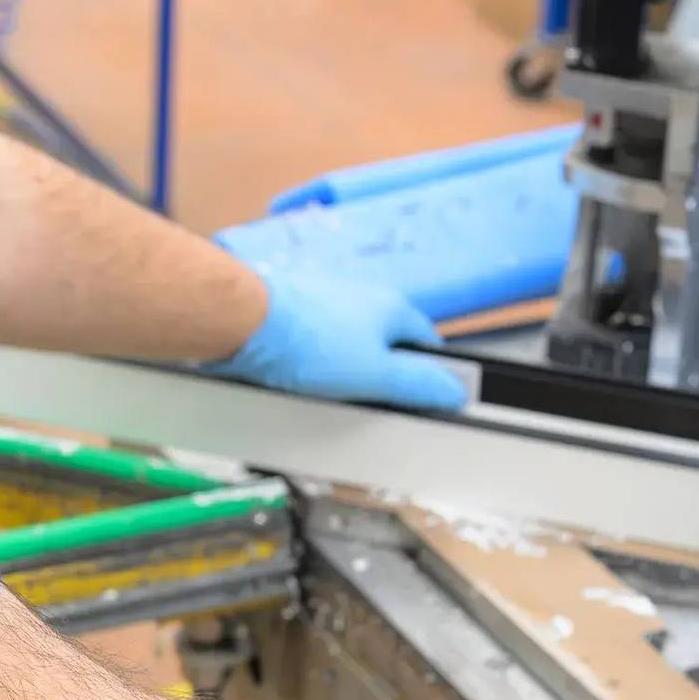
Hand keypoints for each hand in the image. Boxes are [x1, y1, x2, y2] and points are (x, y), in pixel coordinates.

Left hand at [204, 265, 466, 411]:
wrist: (243, 322)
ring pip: (346, 342)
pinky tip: (301, 381)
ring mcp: (323, 301)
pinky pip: (313, 343)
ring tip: (331, 396)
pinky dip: (312, 362)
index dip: (429, 371)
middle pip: (383, 341)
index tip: (426, 396)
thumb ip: (417, 383)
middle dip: (380, 371)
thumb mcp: (376, 374)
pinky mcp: (291, 313)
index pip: (425, 340)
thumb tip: (455, 391)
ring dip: (344, 367)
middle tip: (373, 402)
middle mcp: (359, 296)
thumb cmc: (309, 343)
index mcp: (390, 307)